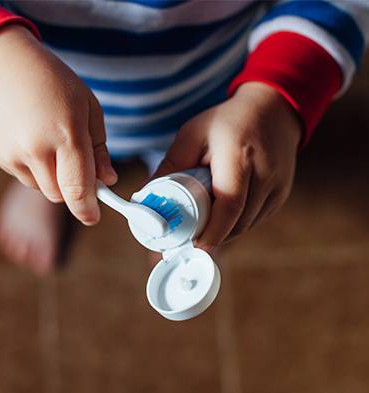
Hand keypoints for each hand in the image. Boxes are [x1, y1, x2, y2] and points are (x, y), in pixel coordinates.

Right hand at [0, 25, 116, 224]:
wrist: (0, 64)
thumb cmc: (54, 84)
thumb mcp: (88, 109)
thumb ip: (99, 150)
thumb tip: (107, 181)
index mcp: (66, 134)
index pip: (77, 189)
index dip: (87, 210)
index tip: (94, 217)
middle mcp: (36, 148)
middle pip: (60, 195)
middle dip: (72, 189)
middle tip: (76, 166)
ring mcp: (12, 153)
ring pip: (42, 188)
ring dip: (53, 178)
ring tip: (49, 142)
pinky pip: (24, 176)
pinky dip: (33, 168)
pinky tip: (31, 138)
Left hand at [153, 82, 300, 252]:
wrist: (273, 111)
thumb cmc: (227, 122)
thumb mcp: (192, 135)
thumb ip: (170, 165)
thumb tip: (146, 197)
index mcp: (240, 156)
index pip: (229, 203)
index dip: (212, 230)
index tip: (195, 246)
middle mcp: (265, 173)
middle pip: (237, 221)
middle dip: (212, 235)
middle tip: (188, 239)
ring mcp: (278, 186)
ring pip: (246, 225)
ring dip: (223, 231)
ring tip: (203, 223)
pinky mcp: (281, 195)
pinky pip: (255, 220)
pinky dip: (236, 224)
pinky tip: (222, 214)